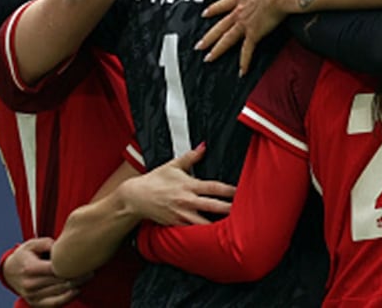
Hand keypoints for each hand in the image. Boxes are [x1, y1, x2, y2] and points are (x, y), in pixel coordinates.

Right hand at [2, 238, 85, 306]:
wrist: (9, 271)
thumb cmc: (25, 255)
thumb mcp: (32, 244)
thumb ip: (47, 243)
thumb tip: (60, 246)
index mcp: (30, 269)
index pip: (56, 270)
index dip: (72, 267)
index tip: (85, 263)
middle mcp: (30, 284)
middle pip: (60, 282)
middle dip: (78, 277)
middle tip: (91, 270)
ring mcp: (32, 296)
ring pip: (60, 293)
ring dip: (76, 286)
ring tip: (87, 277)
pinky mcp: (34, 303)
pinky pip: (54, 303)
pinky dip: (67, 298)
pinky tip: (77, 290)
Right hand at [119, 144, 236, 225]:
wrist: (135, 197)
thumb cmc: (155, 180)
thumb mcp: (173, 165)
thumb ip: (191, 156)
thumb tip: (204, 146)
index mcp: (189, 185)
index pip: (214, 188)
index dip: (230, 190)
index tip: (242, 192)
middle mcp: (187, 201)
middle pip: (213, 206)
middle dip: (229, 209)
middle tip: (246, 212)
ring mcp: (182, 215)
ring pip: (204, 223)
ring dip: (218, 225)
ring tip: (235, 227)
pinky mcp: (176, 225)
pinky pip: (193, 230)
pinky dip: (204, 233)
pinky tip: (216, 236)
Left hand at [197, 0, 288, 74]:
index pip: (224, 5)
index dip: (214, 10)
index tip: (204, 14)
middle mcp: (240, 12)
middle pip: (220, 26)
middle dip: (209, 36)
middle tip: (198, 45)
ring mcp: (245, 24)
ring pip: (227, 39)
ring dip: (217, 50)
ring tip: (208, 59)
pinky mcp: (254, 34)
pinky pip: (247, 51)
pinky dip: (244, 62)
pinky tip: (241, 72)